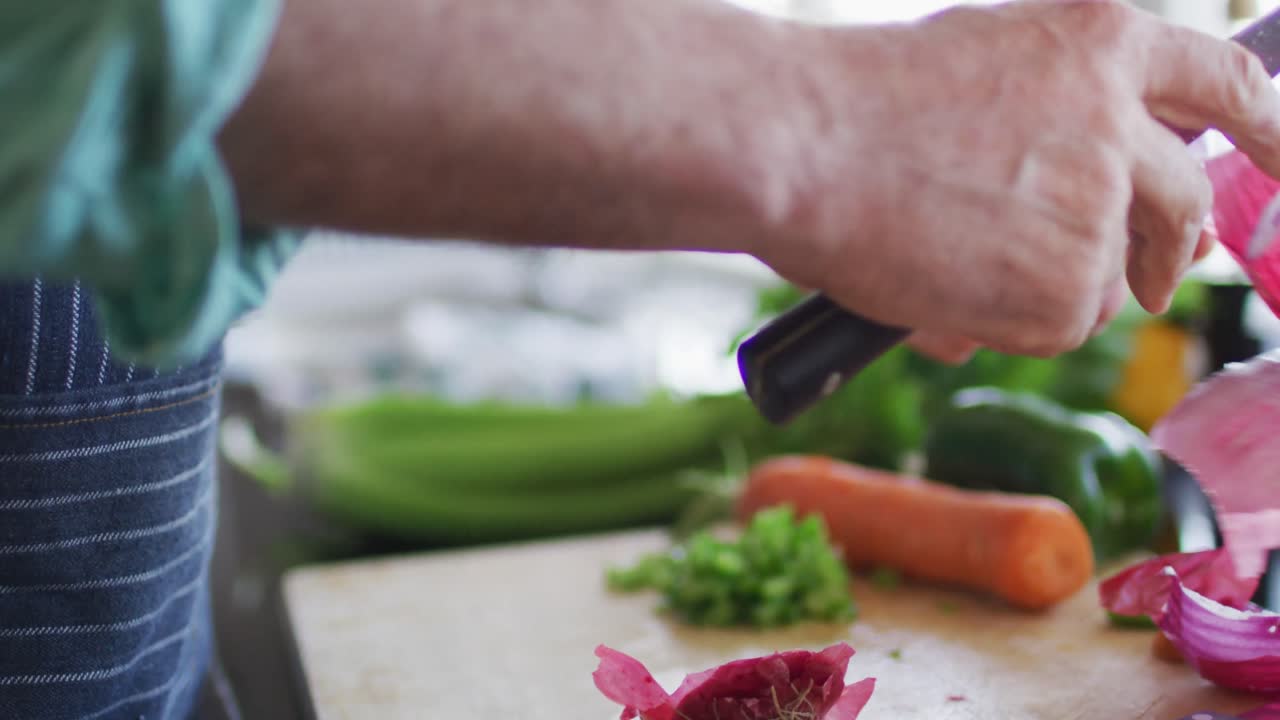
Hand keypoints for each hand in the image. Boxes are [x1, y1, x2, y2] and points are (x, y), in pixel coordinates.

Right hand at [755, 0, 1279, 357]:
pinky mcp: (1069, 291)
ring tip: (951, 269)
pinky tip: (938, 294)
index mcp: (1099, 42)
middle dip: (1173, 250)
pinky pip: (1057, 327)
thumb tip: (1084, 232)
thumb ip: (1051, 121)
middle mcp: (1121, 121)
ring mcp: (1101, 210)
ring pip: (1109, 281)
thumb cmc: (854, 107)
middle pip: (1184, 202)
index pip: (1225, 81)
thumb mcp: (975, 71)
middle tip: (1154, 280)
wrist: (801, 149)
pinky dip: (1005, 324)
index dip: (1266, 125)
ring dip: (1049, 289)